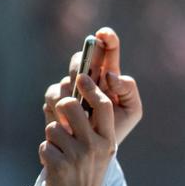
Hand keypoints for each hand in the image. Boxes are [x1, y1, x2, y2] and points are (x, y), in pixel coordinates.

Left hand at [39, 72, 115, 185]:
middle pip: (71, 107)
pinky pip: (45, 145)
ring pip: (53, 127)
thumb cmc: (89, 168)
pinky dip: (46, 151)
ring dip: (53, 136)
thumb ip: (93, 126)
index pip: (103, 106)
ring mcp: (76, 156)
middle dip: (62, 106)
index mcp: (108, 139)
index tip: (81, 77)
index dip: (91, 89)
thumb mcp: (102, 148)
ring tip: (61, 149)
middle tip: (63, 114)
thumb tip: (73, 95)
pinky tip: (55, 162)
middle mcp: (95, 146)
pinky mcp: (58, 166)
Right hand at [50, 27, 142, 144]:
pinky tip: (67, 120)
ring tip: (80, 110)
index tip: (103, 34)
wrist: (95, 152)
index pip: (108, 50)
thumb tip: (110, 75)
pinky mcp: (55, 101)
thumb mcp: (132, 110)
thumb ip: (128, 89)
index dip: (106, 39)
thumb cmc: (117, 127)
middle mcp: (89, 78)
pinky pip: (52, 95)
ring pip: (66, 79)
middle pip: (81, 59)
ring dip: (71, 92)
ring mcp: (70, 89)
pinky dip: (58, 105)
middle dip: (82, 65)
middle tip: (84, 79)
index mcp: (110, 76)